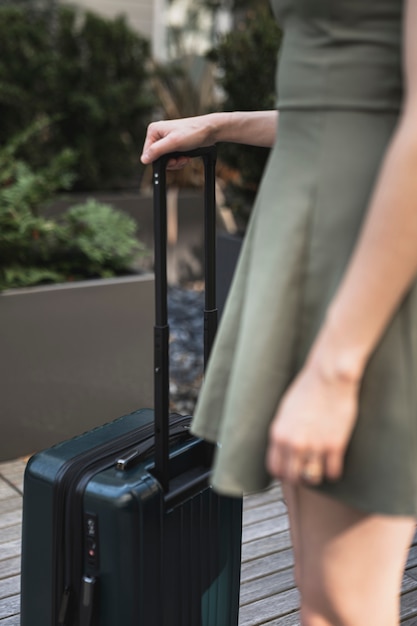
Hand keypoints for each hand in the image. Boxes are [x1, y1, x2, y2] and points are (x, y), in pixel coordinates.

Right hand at [140, 115, 215, 168]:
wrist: (209, 130)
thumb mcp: (173, 143)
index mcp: (153, 130)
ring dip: (176, 162)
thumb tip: (144, 159)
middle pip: (157, 157)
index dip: (159, 160)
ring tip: (184, 158)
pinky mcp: (174, 143)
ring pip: (165, 159)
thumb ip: (157, 151)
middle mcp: (158, 134)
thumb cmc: (193, 132)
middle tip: (180, 160)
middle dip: (170, 162)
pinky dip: (179, 160)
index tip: (172, 160)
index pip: (148, 153)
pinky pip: (172, 157)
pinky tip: (186, 157)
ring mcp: (166, 139)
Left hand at [266, 361, 359, 484]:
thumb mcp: (286, 410)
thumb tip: (284, 448)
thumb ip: (283, 432)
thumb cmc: (308, 387)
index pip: (274, 468)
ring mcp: (314, 446)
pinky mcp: (335, 445)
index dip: (283, 473)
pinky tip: (334, 462)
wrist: (329, 376)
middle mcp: (293, 443)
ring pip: (311, 478)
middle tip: (306, 472)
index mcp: (278, 434)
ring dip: (316, 476)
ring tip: (320, 468)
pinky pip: (332, 472)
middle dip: (299, 478)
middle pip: (292, 478)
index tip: (290, 471)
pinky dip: (333, 471)